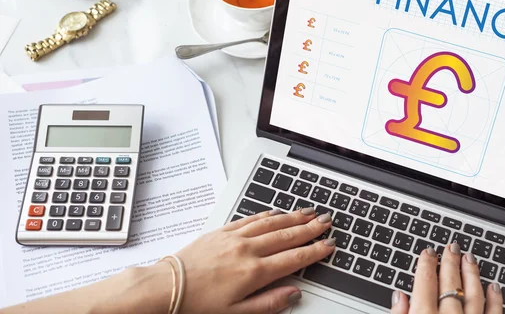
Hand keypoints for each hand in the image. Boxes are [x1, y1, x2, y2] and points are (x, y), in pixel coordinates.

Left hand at [165, 207, 334, 313]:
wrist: (165, 288)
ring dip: (293, 217)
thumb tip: (293, 294)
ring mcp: (234, 238)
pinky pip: (250, 218)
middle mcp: (247, 250)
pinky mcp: (221, 231)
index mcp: (254, 273)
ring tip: (309, 212)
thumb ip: (269, 304)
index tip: (328, 244)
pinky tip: (276, 212)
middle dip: (310, 228)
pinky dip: (267, 214)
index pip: (294, 258)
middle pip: (287, 235)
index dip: (314, 251)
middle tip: (327, 221)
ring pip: (271, 223)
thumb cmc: (197, 305)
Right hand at [390, 244, 502, 313]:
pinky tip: (494, 286)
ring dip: (472, 274)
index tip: (428, 252)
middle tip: (451, 247)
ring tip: (469, 258)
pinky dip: (495, 300)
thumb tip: (399, 298)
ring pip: (473, 295)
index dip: (426, 264)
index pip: (425, 283)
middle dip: (450, 262)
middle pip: (450, 284)